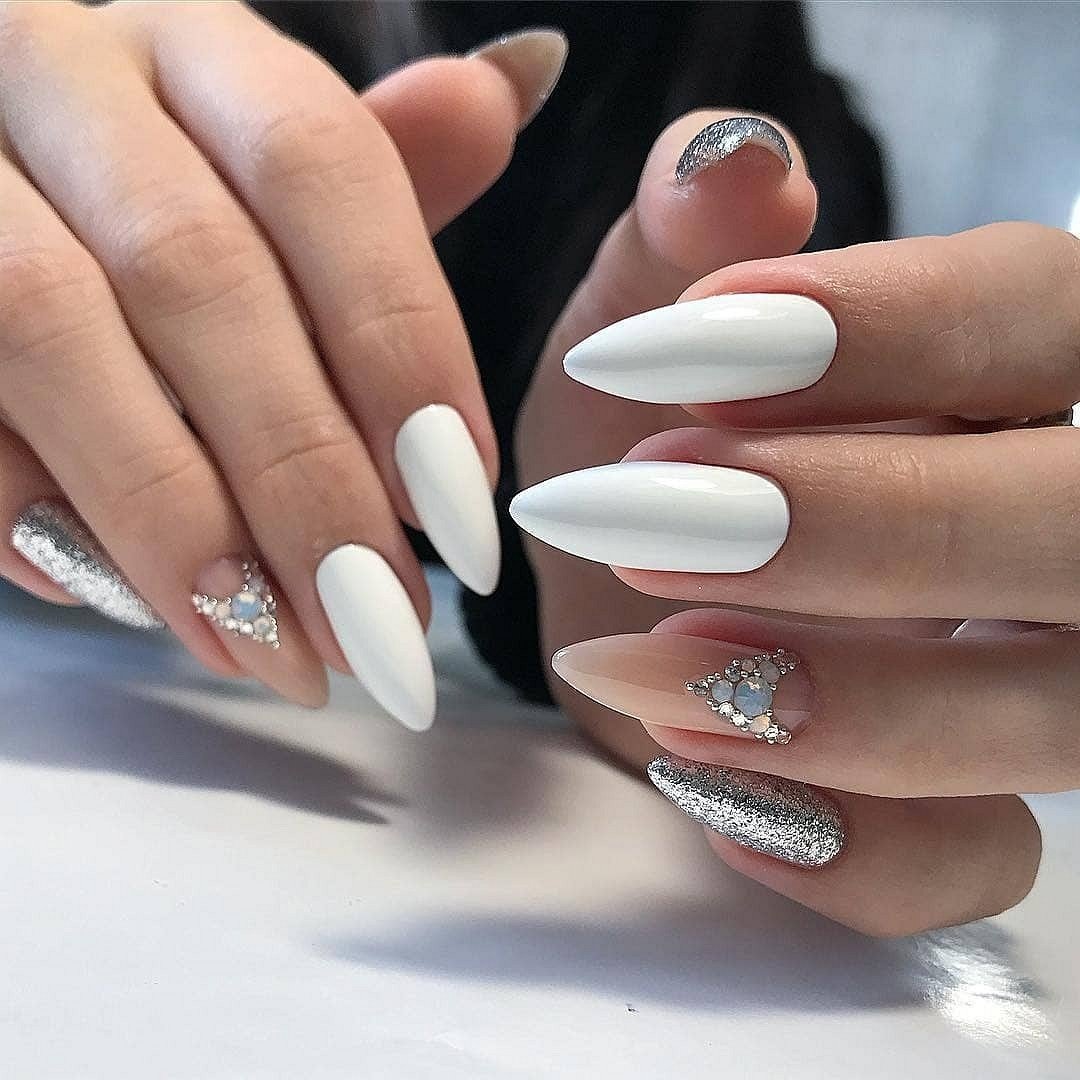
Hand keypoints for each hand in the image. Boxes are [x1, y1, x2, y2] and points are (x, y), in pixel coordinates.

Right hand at [0, 2, 564, 726]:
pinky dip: (33, 514)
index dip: (402, 346)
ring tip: (278, 655)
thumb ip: (379, 158)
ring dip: (178, 523)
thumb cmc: (157, 189)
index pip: (321, 165)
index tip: (460, 515)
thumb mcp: (264, 167)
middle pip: (196, 272)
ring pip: (52, 333)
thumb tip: (508, 91)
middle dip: (304, 477)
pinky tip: (133, 605)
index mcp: (191, 45)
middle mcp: (58, 72)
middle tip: (383, 628)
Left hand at [515, 112, 1075, 933]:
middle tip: (655, 511)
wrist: (614, 593)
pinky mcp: (964, 813)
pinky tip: (703, 788)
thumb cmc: (637, 443)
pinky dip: (843, 850)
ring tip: (646, 663)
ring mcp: (1033, 682)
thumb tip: (730, 162)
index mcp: (1007, 375)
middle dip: (861, 521)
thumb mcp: (635, 322)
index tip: (692, 343)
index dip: (886, 325)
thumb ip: (683, 233)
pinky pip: (971, 866)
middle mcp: (1055, 529)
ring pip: (1046, 716)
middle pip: (1075, 523)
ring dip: (847, 698)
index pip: (1040, 314)